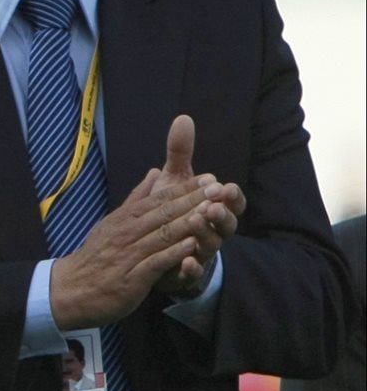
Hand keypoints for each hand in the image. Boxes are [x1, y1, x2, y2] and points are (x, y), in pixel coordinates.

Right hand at [49, 166, 214, 329]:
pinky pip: (156, 262)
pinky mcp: (132, 277)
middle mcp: (128, 232)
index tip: (210, 178)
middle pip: (165, 213)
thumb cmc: (98, 255)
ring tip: (211, 212)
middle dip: (193, 199)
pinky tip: (192, 247)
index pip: (159, 198)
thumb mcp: (114, 221)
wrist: (73, 288)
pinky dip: (174, 253)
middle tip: (219, 188)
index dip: (186, 188)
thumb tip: (154, 173)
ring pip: (162, 234)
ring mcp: (129, 254)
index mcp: (125, 218)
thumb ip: (137, 199)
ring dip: (188, 222)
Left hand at [149, 115, 245, 295]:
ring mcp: (202, 252)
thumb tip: (183, 118)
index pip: (231, 201)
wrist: (159, 247)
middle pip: (226, 224)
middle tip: (212, 206)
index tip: (226, 187)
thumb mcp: (175, 180)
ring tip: (196, 223)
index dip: (231, 196)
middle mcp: (213, 231)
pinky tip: (187, 261)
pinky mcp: (187, 272)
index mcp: (215, 208)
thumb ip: (180, 153)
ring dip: (206, 235)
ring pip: (211, 246)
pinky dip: (192, 267)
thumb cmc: (174, 210)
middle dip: (221, 215)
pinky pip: (193, 273)